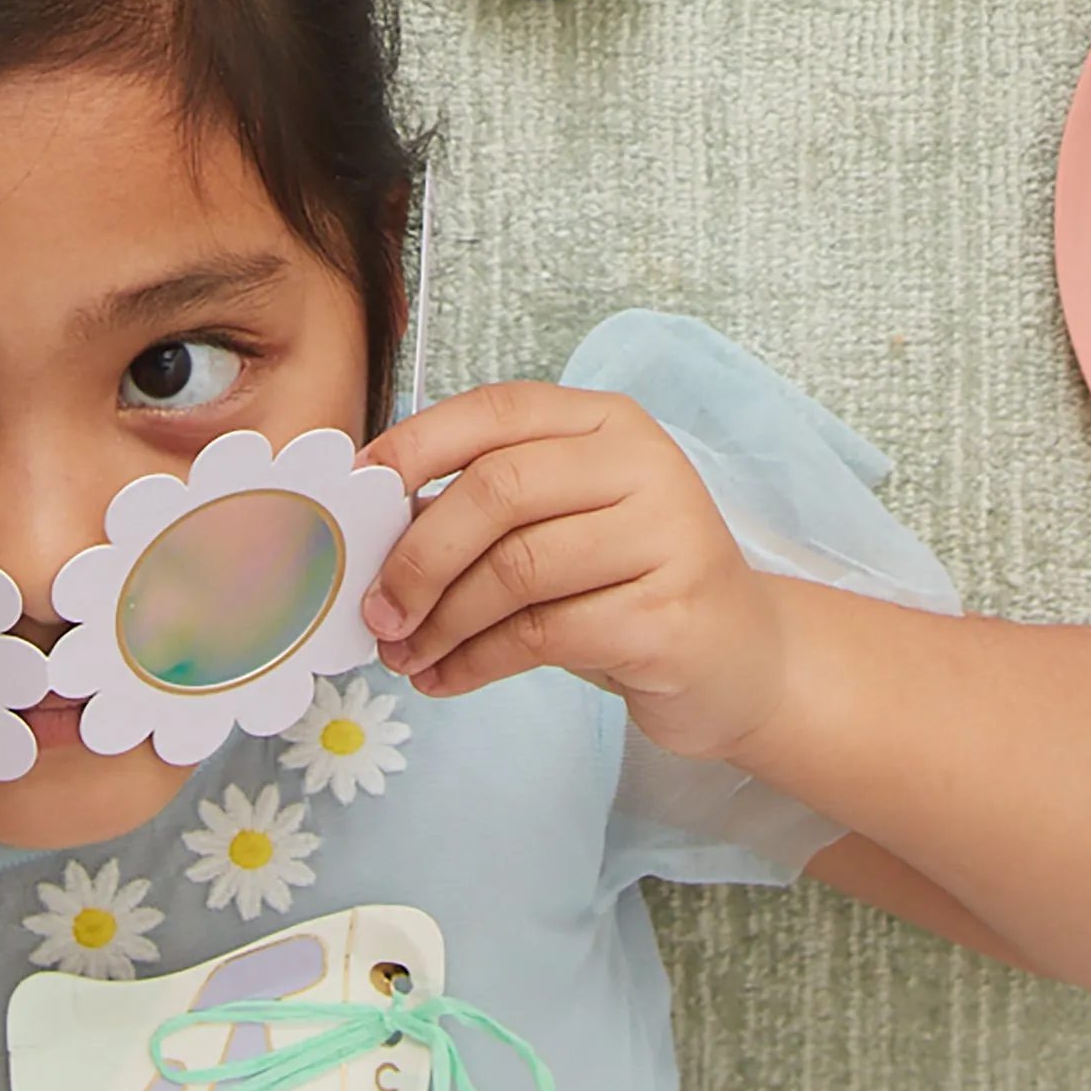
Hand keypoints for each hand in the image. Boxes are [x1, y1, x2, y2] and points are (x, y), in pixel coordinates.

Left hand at [359, 382, 788, 762]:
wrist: (736, 659)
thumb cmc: (622, 585)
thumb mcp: (554, 527)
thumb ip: (477, 511)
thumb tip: (367, 532)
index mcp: (604, 423)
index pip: (493, 412)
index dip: (412, 448)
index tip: (354, 498)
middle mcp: (644, 464)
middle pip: (498, 489)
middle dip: (419, 556)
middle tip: (375, 611)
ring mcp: (669, 535)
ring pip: (517, 569)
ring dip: (441, 621)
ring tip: (404, 656)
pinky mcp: (671, 614)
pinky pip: (541, 634)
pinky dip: (475, 661)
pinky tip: (446, 678)